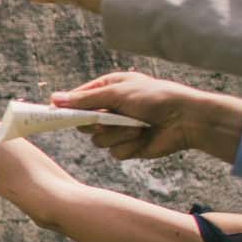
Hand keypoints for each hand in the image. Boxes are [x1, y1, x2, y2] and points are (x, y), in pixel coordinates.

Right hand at [49, 71, 241, 163]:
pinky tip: (143, 138)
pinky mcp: (128, 146)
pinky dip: (128, 145)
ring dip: (117, 134)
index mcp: (109, 89)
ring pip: (98, 140)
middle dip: (95, 123)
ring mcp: (119, 128)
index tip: (55, 112)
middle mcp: (111, 109)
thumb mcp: (118, 93)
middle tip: (105, 120)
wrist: (186, 120)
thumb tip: (55, 99)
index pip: (78, 99)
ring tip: (137, 127)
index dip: (67, 107)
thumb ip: (86, 100)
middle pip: (83, 122)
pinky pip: (114, 152)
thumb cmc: (156, 98)